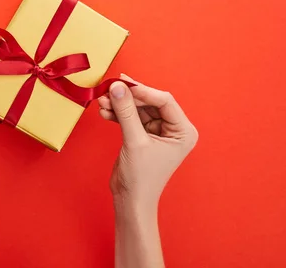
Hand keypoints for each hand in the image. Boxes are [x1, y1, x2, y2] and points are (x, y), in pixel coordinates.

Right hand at [98, 74, 197, 207]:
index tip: (123, 84)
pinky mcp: (143, 135)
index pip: (164, 101)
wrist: (131, 200)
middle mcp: (173, 129)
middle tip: (109, 89)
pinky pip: (130, 117)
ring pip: (137, 109)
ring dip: (119, 104)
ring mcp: (157, 131)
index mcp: (183, 131)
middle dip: (128, 97)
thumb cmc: (142, 179)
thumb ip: (126, 112)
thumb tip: (117, 87)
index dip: (143, 91)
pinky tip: (104, 111)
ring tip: (102, 101)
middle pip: (149, 102)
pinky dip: (117, 113)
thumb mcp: (135, 142)